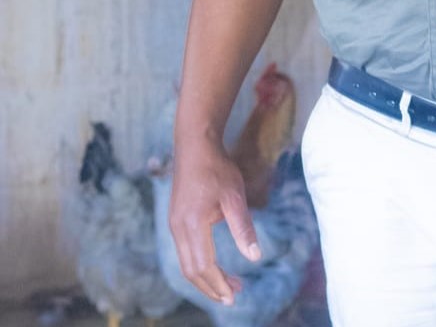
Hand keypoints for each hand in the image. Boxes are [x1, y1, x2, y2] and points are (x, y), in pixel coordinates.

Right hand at [168, 136, 260, 303]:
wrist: (195, 145)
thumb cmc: (217, 168)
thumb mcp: (235, 197)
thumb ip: (243, 228)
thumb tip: (254, 258)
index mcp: (192, 226)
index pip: (203, 267)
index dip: (218, 284)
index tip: (234, 297)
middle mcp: (178, 229)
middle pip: (191, 271)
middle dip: (212, 286)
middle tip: (234, 296)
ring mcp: (174, 225)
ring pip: (186, 263)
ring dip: (206, 277)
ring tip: (229, 284)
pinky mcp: (176, 219)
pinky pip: (185, 251)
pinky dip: (200, 264)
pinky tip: (215, 263)